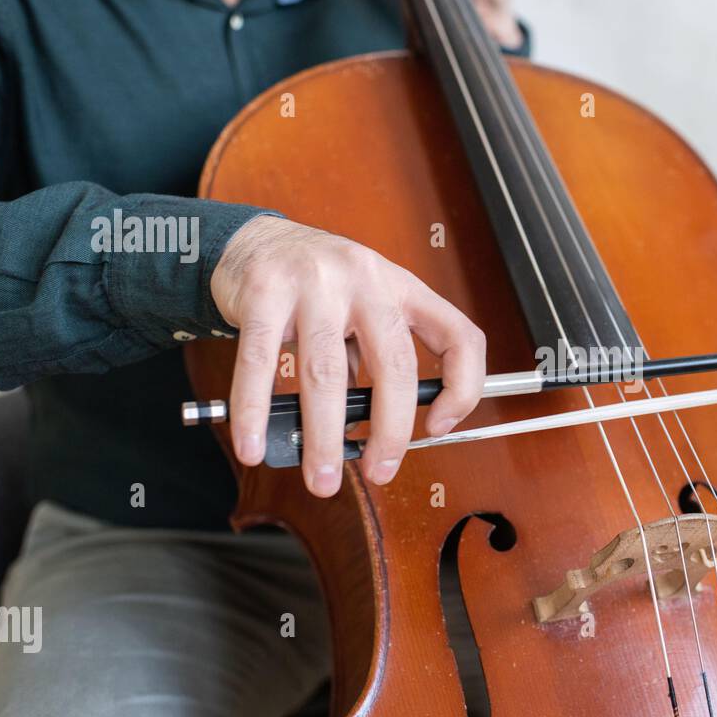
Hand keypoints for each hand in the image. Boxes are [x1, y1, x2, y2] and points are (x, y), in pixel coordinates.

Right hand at [210, 216, 485, 496]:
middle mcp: (367, 279)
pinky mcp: (263, 292)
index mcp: (403, 287)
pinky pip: (260, 362)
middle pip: (394, 363)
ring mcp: (315, 283)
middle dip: (389, 430)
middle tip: (378, 470)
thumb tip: (375, 430)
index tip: (439, 427)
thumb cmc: (320, 284)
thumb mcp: (366, 308)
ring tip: (320, 478)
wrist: (256, 238)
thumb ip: (375, 358)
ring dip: (322, 436)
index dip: (462, 387)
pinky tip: (254, 443)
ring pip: (325, 373)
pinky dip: (257, 411)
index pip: (459, 336)